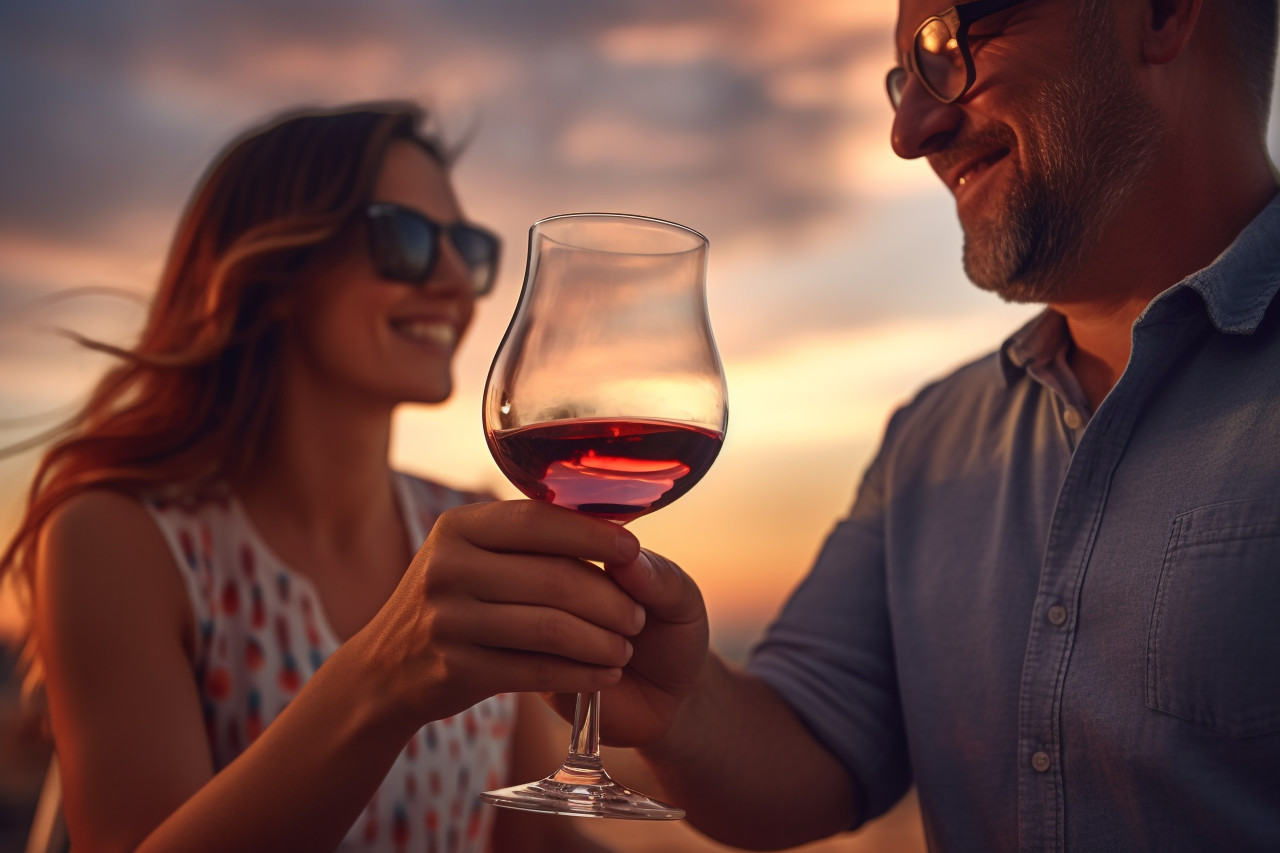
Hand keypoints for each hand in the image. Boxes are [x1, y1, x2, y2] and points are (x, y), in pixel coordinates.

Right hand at [356, 500, 646, 725]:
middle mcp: (448, 567)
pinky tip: (604, 675)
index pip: (538, 521)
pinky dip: (580, 674)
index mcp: (459, 527)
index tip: (634, 548)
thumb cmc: (455, 602)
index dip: (593, 533)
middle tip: (639, 615)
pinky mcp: (457, 669)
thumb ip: (528, 540)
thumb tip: (613, 529)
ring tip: (626, 647)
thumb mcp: (472, 555)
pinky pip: (536, 671)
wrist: (386, 670)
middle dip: (609, 598)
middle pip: (553, 577)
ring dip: (601, 640)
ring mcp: (448, 620)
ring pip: (550, 627)